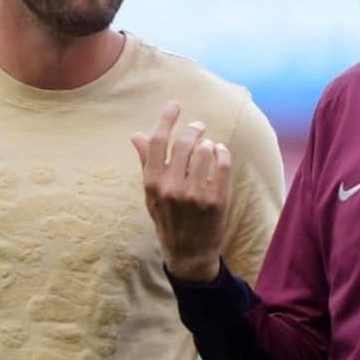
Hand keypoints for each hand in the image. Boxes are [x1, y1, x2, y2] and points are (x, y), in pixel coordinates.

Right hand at [131, 100, 231, 282]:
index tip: (174, 105)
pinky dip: (222, 153)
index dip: (166, 119)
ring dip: (208, 143)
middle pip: (184, 142)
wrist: (189, 254)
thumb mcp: (151, 195)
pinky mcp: (217, 199)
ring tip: (208, 146)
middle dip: (193, 129)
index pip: (158, 142)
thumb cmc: (168, 221)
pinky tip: (219, 153)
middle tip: (198, 127)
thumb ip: (146, 163)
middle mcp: (173, 187)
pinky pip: (223, 163)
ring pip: (205, 150)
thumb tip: (136, 135)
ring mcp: (196, 194)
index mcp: (153, 183)